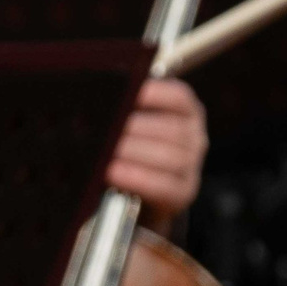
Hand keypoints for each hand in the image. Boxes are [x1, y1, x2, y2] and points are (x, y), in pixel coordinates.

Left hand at [108, 77, 206, 228]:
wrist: (137, 189)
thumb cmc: (130, 146)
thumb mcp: (130, 122)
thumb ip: (120, 109)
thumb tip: (93, 99)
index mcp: (185, 111)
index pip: (179, 97)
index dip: (156, 94)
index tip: (129, 92)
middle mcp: (193, 137)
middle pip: (172, 129)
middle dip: (136, 128)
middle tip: (107, 128)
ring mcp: (191, 166)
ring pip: (169, 158)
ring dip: (134, 153)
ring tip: (106, 151)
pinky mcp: (183, 193)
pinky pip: (164, 187)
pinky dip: (137, 179)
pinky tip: (113, 173)